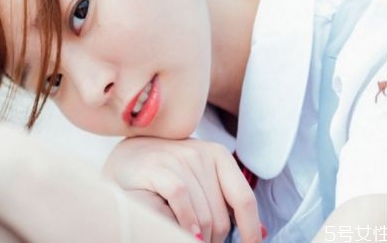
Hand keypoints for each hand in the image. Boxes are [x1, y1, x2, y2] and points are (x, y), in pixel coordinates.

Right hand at [102, 137, 261, 242]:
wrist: (126, 159)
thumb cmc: (166, 174)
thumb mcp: (200, 180)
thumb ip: (225, 201)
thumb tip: (260, 233)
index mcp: (218, 154)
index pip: (244, 198)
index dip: (250, 229)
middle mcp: (200, 152)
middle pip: (221, 214)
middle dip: (217, 239)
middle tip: (206, 242)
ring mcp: (178, 158)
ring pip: (203, 213)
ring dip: (201, 236)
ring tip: (193, 238)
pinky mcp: (157, 167)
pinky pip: (181, 200)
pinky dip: (186, 222)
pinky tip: (187, 232)